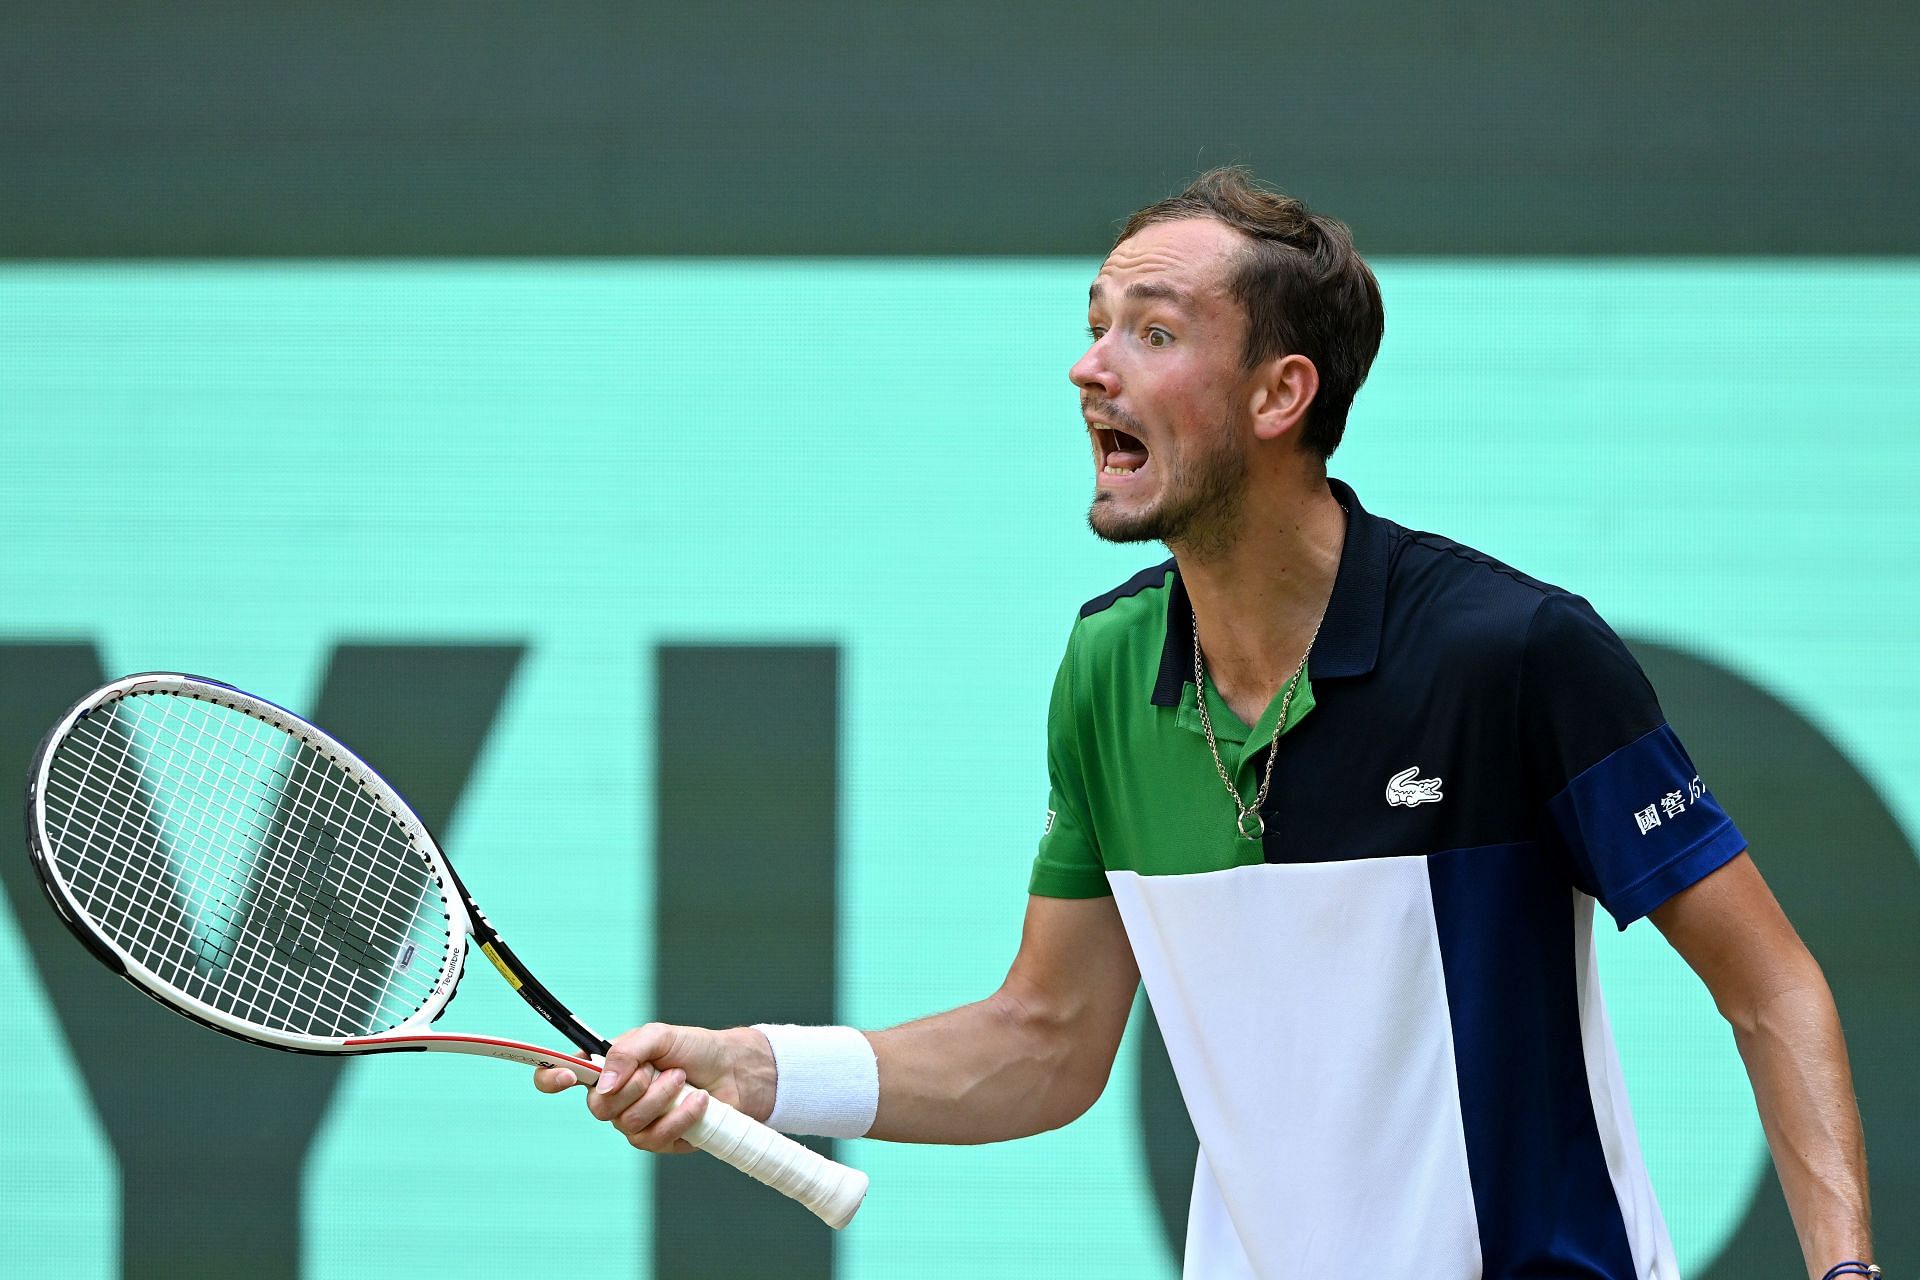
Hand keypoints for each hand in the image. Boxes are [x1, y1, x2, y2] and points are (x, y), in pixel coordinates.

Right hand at [533, 1023, 775, 1152]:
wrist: (733, 1071)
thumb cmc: (694, 1048)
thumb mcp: (659, 1035)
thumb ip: (626, 1052)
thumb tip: (603, 1084)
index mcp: (605, 1067)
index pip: (559, 1076)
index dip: (551, 1079)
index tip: (568, 1077)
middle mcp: (614, 1097)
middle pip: (597, 1107)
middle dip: (633, 1087)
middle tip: (659, 1069)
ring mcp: (635, 1122)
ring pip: (629, 1123)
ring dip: (661, 1097)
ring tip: (682, 1079)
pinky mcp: (659, 1141)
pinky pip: (655, 1138)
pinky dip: (679, 1116)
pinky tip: (697, 1101)